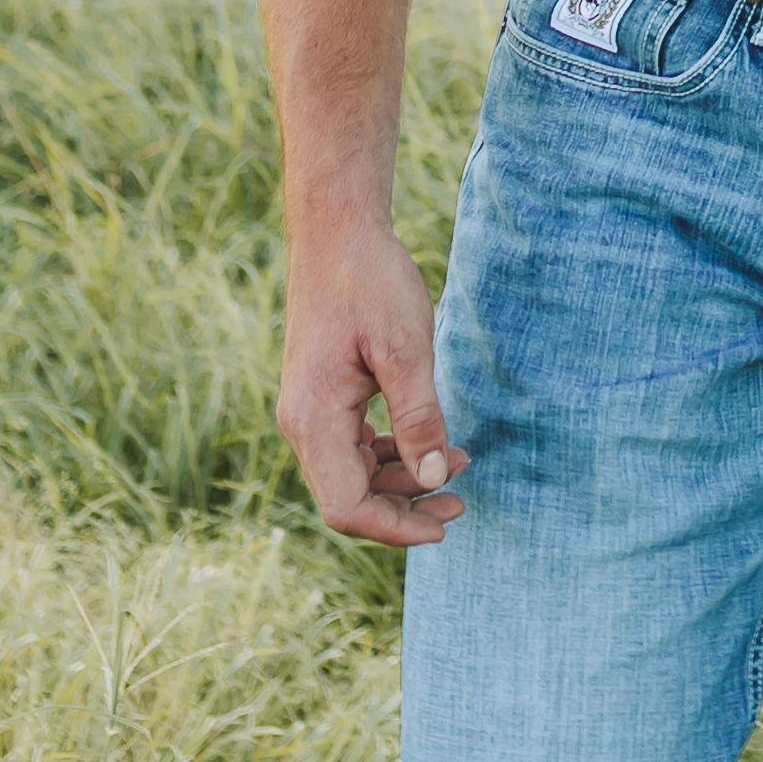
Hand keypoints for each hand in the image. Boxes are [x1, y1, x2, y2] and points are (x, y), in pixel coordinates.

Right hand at [281, 217, 466, 545]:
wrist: (337, 234)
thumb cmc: (371, 282)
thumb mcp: (406, 349)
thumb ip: (419, 416)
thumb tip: (433, 479)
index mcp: (314, 420)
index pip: (346, 507)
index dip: (395, 527)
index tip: (445, 524)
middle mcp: (301, 424)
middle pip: (348, 497)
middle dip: (405, 508)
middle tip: (461, 499)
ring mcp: (308, 411)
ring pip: (352, 474)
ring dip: (401, 480)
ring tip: (457, 464)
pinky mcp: (321, 396)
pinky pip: (352, 447)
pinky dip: (389, 455)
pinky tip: (428, 441)